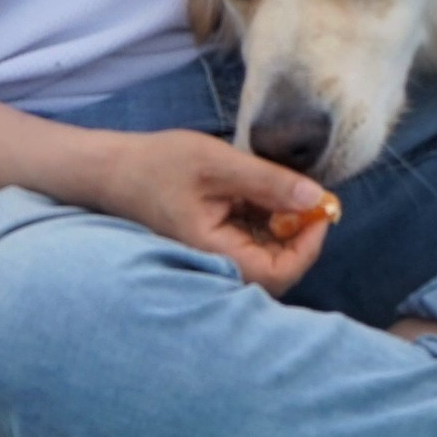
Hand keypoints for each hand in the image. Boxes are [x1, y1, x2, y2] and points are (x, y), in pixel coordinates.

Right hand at [90, 128, 335, 296]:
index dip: (308, 247)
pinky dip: (268, 219)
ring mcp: (216, 255)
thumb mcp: (218, 163)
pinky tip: (264, 192)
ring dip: (286, 225)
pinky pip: (252, 241)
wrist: (114, 169)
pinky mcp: (216, 242)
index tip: (321, 209)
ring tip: (285, 189)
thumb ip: (268, 181)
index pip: (277, 273)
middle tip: (310, 196)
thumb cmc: (158, 165)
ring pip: (267, 254)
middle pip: (276, 268)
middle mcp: (215, 263)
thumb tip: (315, 197)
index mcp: (213, 253)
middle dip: (301, 234)